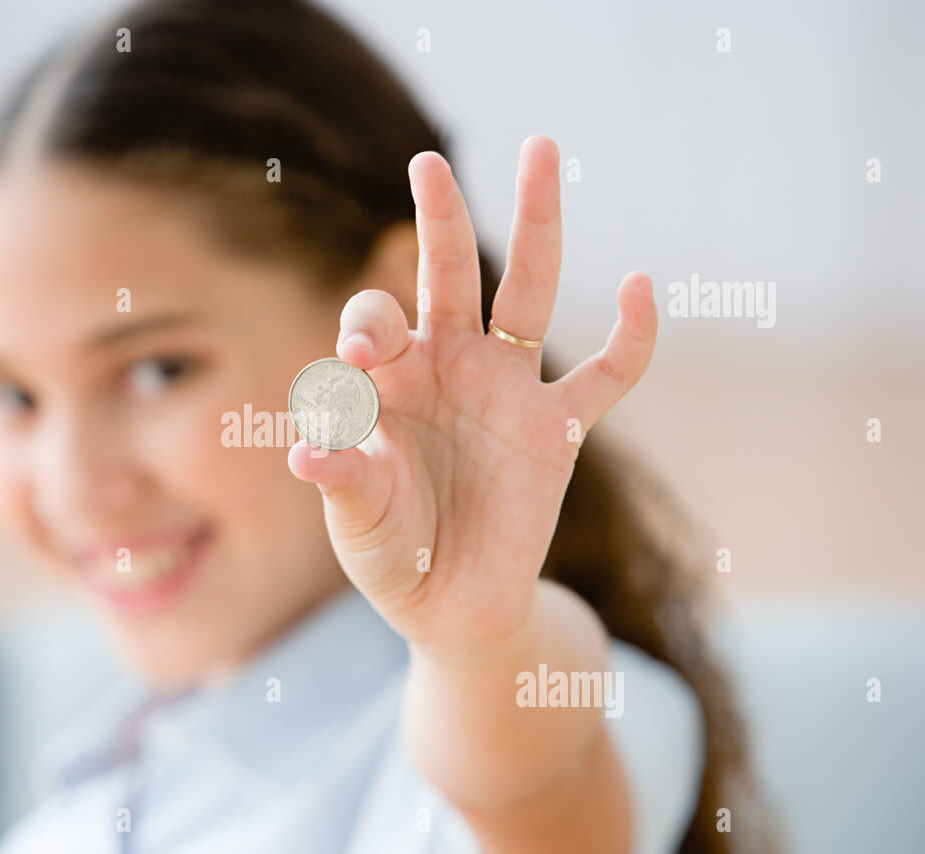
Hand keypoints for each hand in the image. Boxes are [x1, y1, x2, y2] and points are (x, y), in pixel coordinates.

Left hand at [288, 136, 657, 654]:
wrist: (452, 606)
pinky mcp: (557, 431)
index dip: (369, 324)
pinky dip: (632, 338)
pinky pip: (608, 376)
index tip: (363, 356)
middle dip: (441, 222)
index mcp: (390, 383)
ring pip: (529, 296)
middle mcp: (448, 369)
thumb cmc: (393, 554)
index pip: (377, 324)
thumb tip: (308, 454)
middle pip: (449, 278)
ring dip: (538, 228)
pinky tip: (640, 288)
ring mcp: (507, 392)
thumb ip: (346, 484)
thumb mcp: (360, 523)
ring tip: (541, 151)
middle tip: (428, 164)